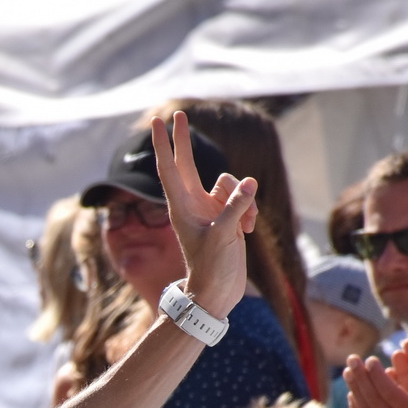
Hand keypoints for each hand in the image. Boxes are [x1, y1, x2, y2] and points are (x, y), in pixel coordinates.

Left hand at [150, 111, 257, 316]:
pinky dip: (248, 211)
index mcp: (181, 207)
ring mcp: (209, 209)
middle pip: (188, 163)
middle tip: (179, 114)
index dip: (164, 144)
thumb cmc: (212, 269)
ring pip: (229, 183)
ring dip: (242, 199)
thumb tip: (249, 182)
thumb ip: (234, 207)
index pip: (169, 168)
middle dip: (186, 140)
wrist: (216, 294)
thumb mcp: (223, 236)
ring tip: (243, 227)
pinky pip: (241, 199)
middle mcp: (192, 204)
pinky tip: (247, 231)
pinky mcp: (225, 217)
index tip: (157, 122)